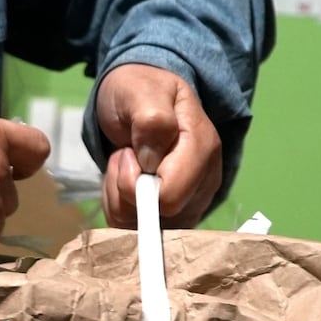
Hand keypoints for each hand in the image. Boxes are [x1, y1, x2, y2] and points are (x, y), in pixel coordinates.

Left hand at [95, 64, 221, 229]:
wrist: (140, 98)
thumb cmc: (140, 91)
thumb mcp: (141, 92)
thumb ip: (152, 121)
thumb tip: (151, 162)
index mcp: (203, 150)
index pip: (169, 198)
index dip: (137, 184)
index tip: (129, 153)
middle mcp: (203, 183)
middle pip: (155, 219)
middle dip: (125, 190)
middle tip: (125, 154)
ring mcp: (189, 203)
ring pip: (141, 228)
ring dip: (118, 196)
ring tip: (126, 161)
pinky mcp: (172, 216)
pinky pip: (134, 229)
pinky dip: (118, 206)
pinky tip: (122, 180)